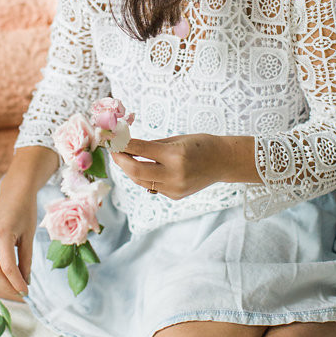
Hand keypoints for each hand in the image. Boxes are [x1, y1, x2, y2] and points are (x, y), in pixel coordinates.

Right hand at [0, 175, 37, 296]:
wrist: (14, 191)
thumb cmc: (26, 210)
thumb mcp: (29, 236)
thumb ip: (26, 260)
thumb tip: (26, 282)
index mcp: (1, 234)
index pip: (7, 267)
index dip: (17, 283)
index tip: (26, 292)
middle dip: (7, 285)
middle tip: (22, 290)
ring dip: (0, 279)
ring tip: (16, 283)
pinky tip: (7, 273)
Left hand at [111, 134, 228, 198]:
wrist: (223, 162)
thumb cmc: (200, 145)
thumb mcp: (176, 140)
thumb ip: (152, 146)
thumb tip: (127, 146)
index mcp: (176, 155)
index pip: (140, 150)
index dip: (123, 145)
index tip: (112, 140)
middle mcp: (175, 174)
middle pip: (136, 172)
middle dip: (121, 161)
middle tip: (113, 152)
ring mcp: (175, 188)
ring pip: (141, 182)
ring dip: (130, 170)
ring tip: (124, 159)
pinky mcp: (175, 196)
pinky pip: (152, 186)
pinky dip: (144, 177)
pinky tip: (142, 168)